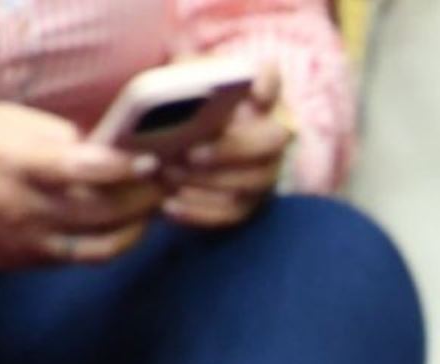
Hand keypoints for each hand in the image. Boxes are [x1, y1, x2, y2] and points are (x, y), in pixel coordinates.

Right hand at [0, 102, 160, 269]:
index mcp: (16, 164)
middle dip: (146, 195)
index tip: (149, 159)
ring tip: (156, 200)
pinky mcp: (39, 260)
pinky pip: (93, 256)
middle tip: (169, 179)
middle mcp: (27, 206)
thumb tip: (111, 143)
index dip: (119, 166)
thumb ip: (58, 134)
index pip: (76, 168)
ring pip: (106, 239)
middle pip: (104, 209)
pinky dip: (121, 240)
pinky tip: (133, 223)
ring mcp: (34, 239)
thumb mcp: (6, 124)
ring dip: (141, 221)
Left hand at [161, 62, 290, 227]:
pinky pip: (232, 214)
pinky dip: (199, 212)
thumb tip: (179, 77)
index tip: (256, 91)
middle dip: (231, 149)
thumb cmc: (180, 110)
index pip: (272, 80)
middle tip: (190, 152)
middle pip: (271, 141)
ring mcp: (264, 173)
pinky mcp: (249, 203)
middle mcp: (271, 135)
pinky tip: (169, 204)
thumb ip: (182, 74)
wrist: (171, 149)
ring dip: (207, 182)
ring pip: (251, 183)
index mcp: (252, 97)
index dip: (268, 84)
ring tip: (168, 175)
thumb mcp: (179, 84)